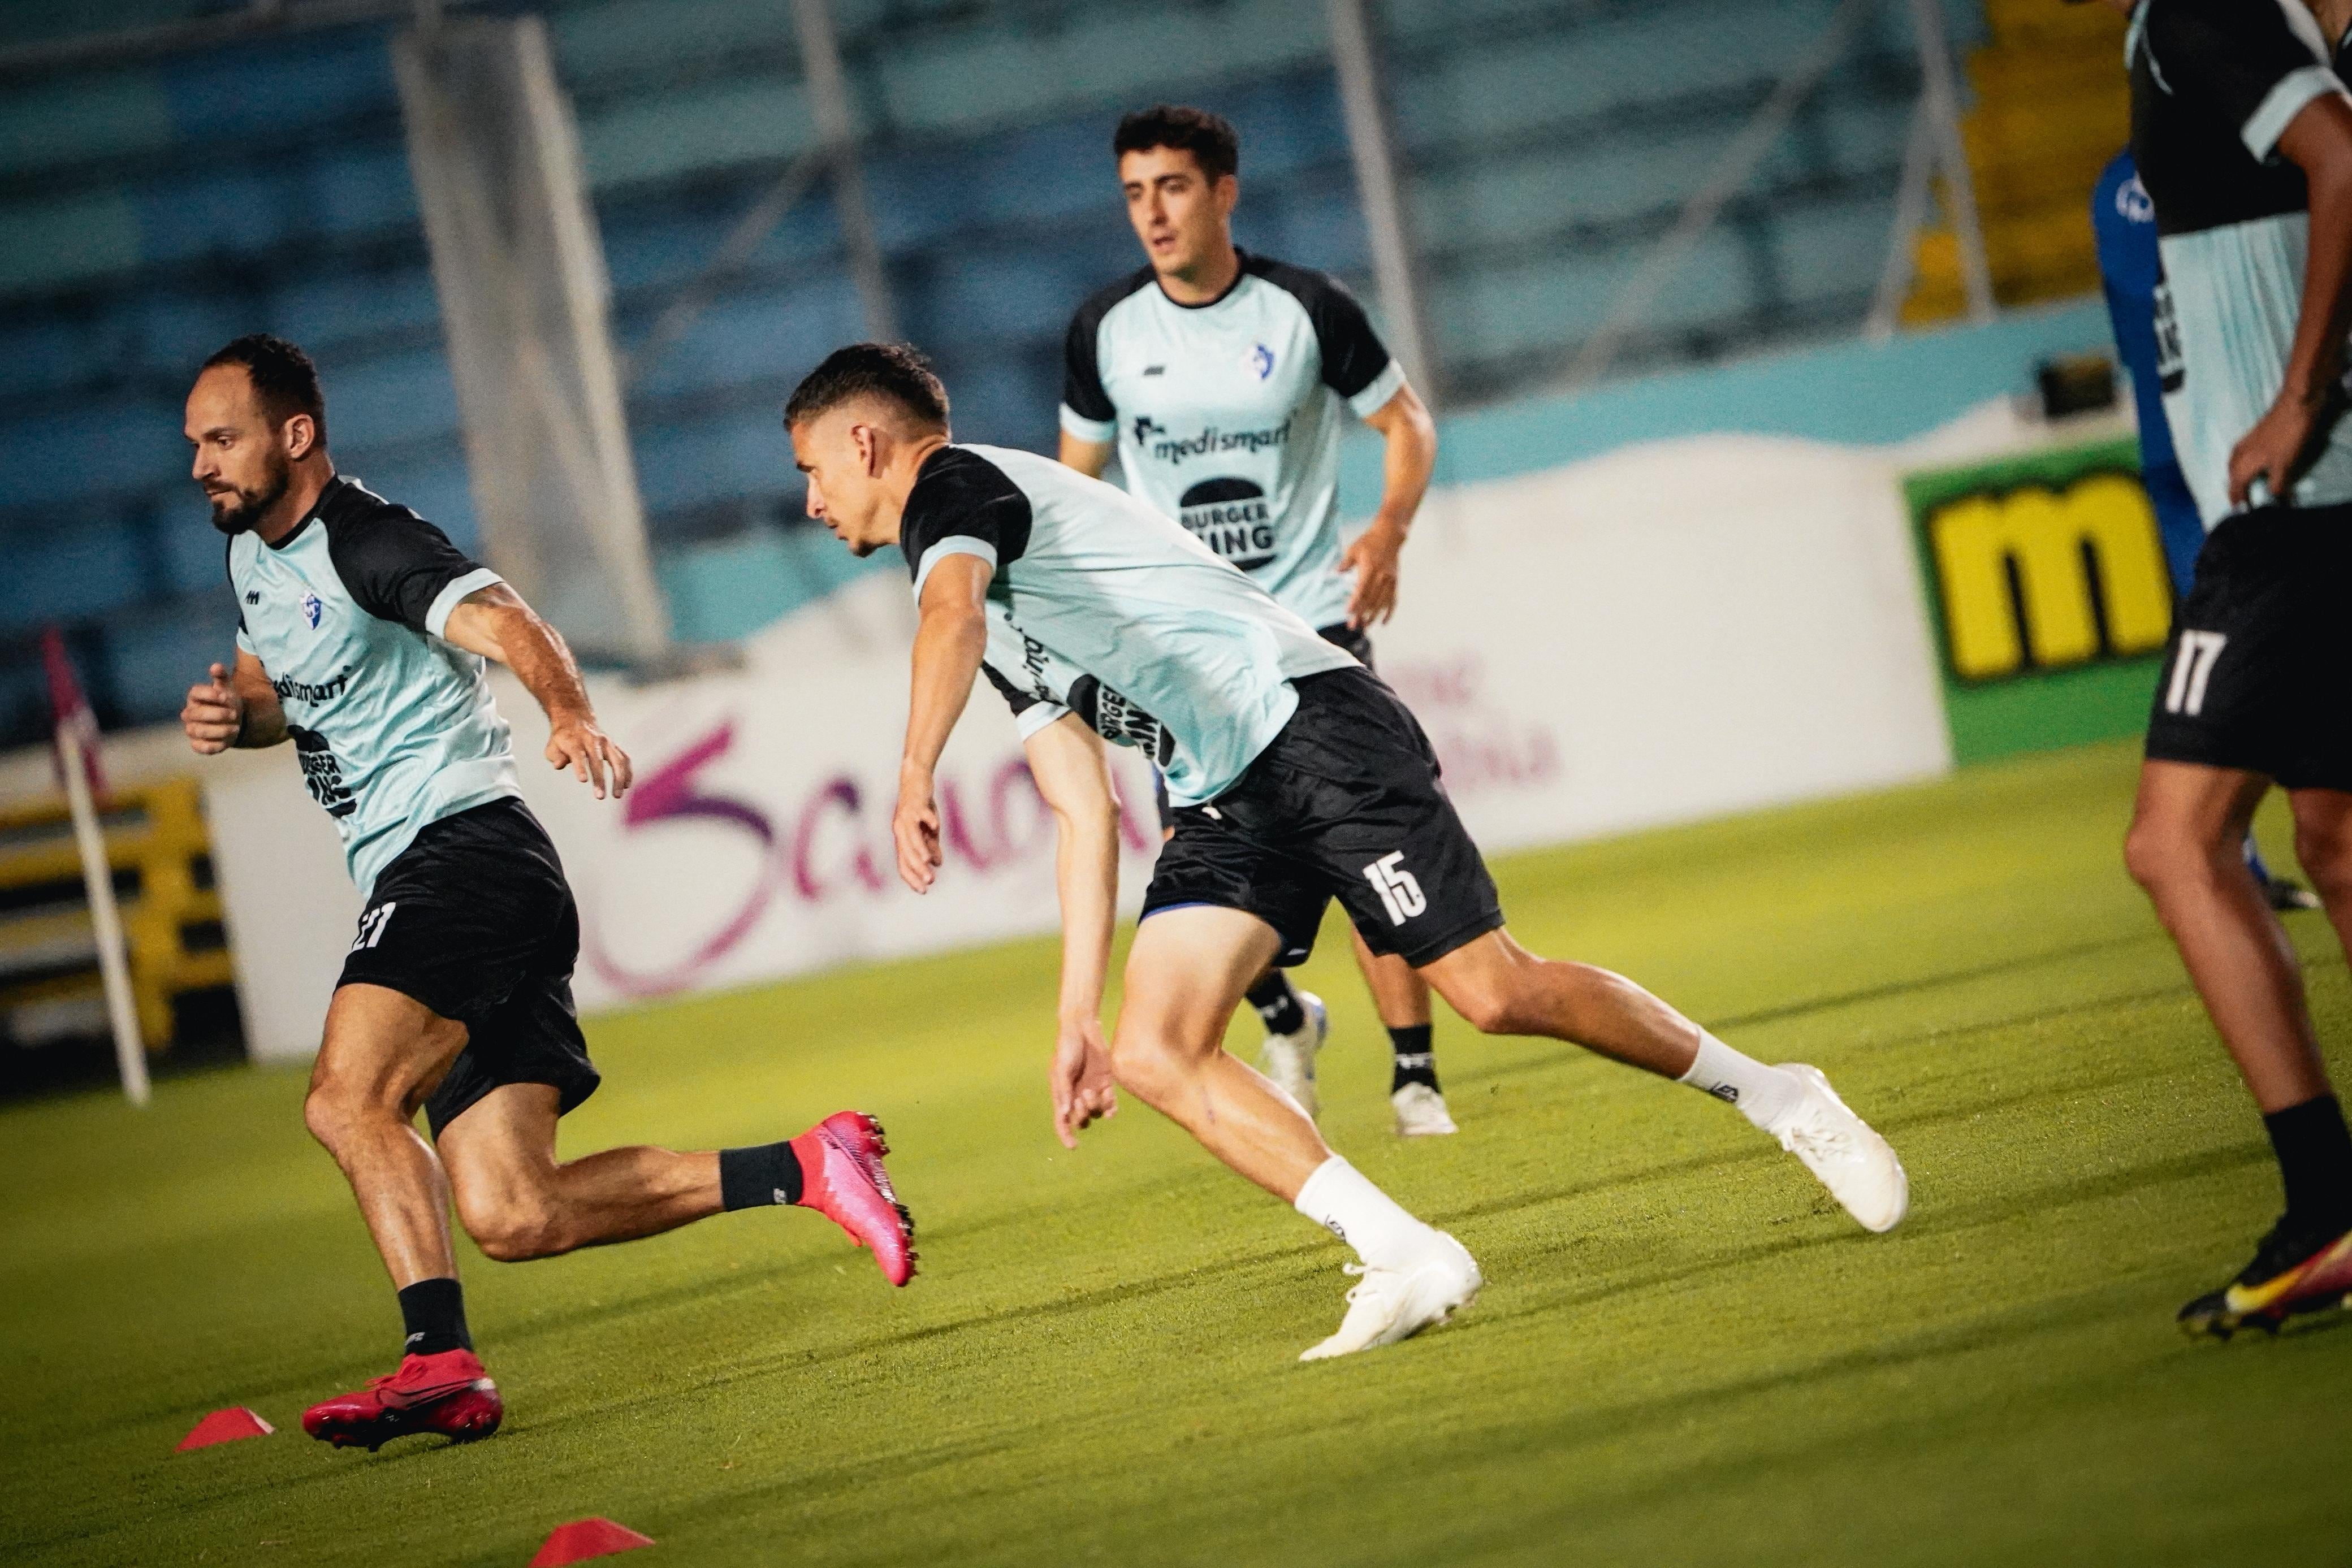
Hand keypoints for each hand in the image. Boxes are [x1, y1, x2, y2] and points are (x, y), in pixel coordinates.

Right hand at [181, 663, 242, 753]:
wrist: (234, 722)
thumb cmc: (227, 703)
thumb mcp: (228, 688)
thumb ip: (222, 677)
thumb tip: (216, 666)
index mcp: (194, 697)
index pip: (196, 693)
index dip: (211, 695)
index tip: (227, 697)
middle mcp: (189, 713)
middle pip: (197, 714)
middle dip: (219, 714)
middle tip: (235, 714)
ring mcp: (191, 730)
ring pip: (200, 731)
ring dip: (220, 730)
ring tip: (236, 727)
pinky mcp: (197, 745)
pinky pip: (203, 748)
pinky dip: (216, 745)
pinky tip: (228, 740)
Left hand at [545, 713, 631, 799]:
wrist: (575, 718)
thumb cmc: (563, 738)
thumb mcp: (552, 746)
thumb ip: (556, 756)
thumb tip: (558, 765)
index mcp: (574, 740)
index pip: (577, 754)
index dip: (580, 767)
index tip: (583, 781)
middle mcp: (592, 740)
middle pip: (598, 760)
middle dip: (600, 779)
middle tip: (600, 797)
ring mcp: (606, 742)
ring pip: (617, 760)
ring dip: (619, 778)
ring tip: (617, 795)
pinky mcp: (614, 745)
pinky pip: (625, 759)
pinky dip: (628, 772)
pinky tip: (626, 786)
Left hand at [893, 765, 942, 892]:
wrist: (915, 778)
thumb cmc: (920, 806)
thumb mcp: (928, 830)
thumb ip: (931, 846)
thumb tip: (937, 864)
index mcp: (902, 839)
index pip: (904, 863)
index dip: (912, 877)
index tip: (924, 891)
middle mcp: (901, 830)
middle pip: (906, 853)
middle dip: (917, 869)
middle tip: (929, 882)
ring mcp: (907, 817)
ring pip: (911, 837)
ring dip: (920, 850)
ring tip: (928, 863)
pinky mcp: (916, 804)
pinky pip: (922, 814)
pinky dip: (928, 820)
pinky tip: (936, 828)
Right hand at [1050, 1013, 1117, 1148]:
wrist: (1084, 1028)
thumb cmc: (1067, 1047)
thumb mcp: (1061, 1068)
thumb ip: (1063, 1091)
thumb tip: (1065, 1114)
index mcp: (1063, 1094)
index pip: (1062, 1121)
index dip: (1066, 1135)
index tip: (1073, 1146)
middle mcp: (1078, 1095)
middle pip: (1081, 1119)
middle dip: (1082, 1114)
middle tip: (1083, 1097)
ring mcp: (1093, 1090)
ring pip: (1097, 1112)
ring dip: (1096, 1106)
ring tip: (1094, 1089)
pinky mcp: (1107, 1082)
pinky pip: (1111, 1102)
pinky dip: (1111, 1104)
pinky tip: (1109, 1095)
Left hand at [1338, 519, 1406, 627]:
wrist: (1390, 535)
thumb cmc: (1369, 541)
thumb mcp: (1353, 549)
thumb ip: (1345, 563)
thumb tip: (1335, 572)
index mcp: (1370, 568)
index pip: (1362, 589)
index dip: (1355, 602)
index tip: (1348, 613)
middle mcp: (1382, 576)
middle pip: (1371, 599)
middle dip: (1362, 614)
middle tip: (1353, 626)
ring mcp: (1390, 580)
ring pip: (1382, 603)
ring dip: (1373, 616)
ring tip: (1365, 626)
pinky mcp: (1395, 582)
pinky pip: (1393, 601)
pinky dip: (1389, 613)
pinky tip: (1383, 622)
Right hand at [2229, 390, 2327, 507]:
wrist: (2295, 405)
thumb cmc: (2288, 437)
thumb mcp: (2285, 465)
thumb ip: (2277, 484)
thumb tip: (2274, 498)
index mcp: (2244, 463)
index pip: (2236, 485)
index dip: (2238, 497)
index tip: (2239, 508)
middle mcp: (2240, 453)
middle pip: (2231, 474)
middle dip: (2233, 486)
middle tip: (2237, 497)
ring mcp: (2245, 441)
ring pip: (2233, 462)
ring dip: (2234, 474)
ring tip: (2239, 481)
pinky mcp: (2253, 434)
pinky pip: (2238, 454)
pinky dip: (2239, 462)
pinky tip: (2247, 460)